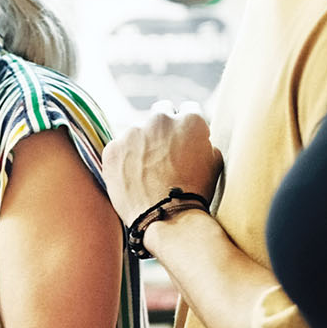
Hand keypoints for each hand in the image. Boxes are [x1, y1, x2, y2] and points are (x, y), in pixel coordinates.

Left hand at [101, 106, 221, 224]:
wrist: (167, 218)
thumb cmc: (195, 194)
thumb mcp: (214, 163)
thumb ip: (204, 142)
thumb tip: (199, 139)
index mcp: (189, 120)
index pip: (187, 109)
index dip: (186, 126)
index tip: (183, 139)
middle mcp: (160, 119)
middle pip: (160, 113)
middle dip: (163, 127)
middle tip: (163, 150)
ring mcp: (133, 132)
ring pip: (137, 131)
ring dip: (141, 143)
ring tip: (146, 171)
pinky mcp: (113, 149)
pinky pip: (118, 148)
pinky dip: (123, 159)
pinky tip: (132, 177)